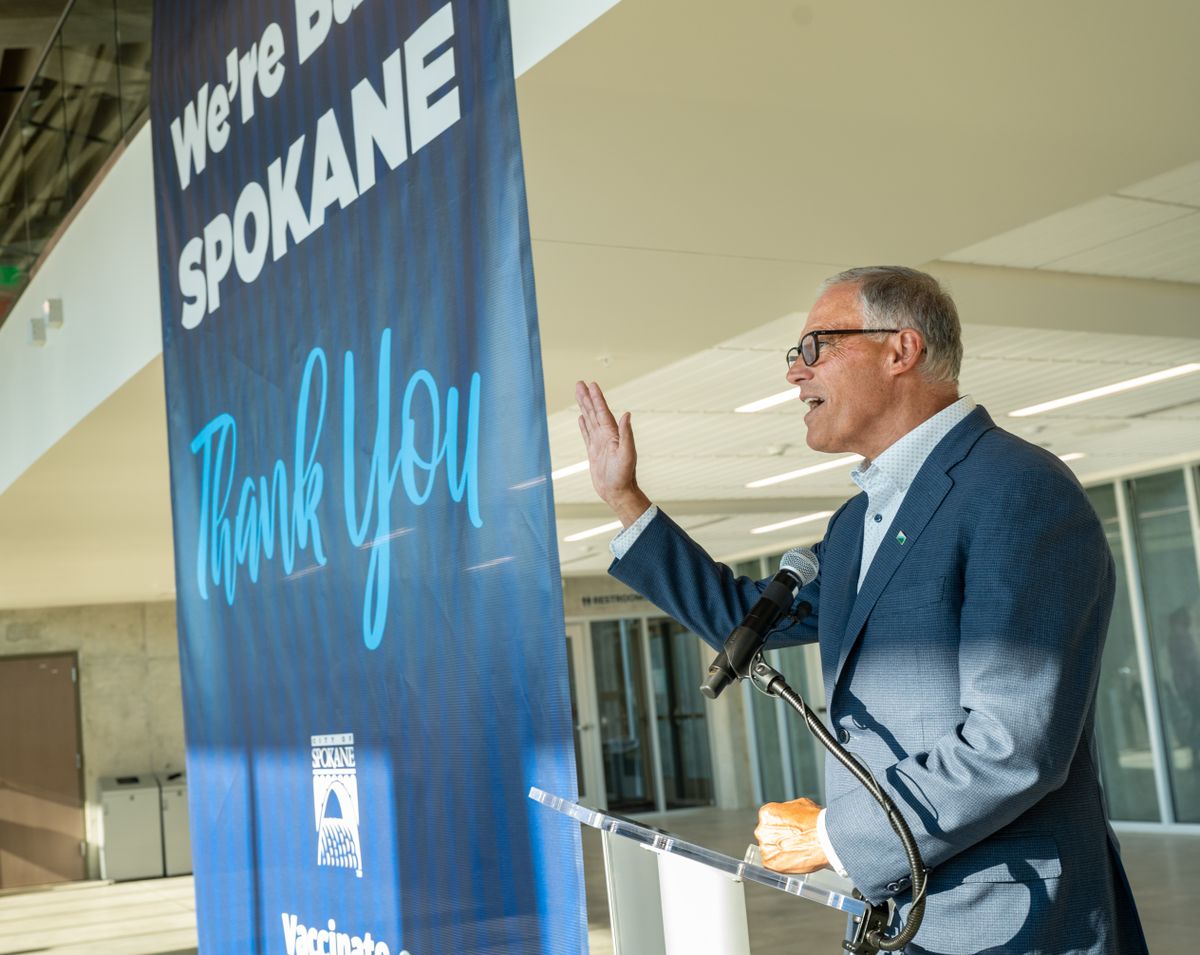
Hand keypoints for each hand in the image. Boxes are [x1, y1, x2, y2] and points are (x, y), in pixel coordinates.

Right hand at [575, 381, 650, 525]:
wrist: (619, 493)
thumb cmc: (624, 476)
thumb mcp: (627, 455)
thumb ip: (626, 434)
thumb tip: (627, 414)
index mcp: (613, 434)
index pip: (602, 412)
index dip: (597, 398)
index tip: (591, 384)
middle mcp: (606, 436)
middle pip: (594, 412)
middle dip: (587, 398)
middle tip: (579, 383)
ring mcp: (600, 444)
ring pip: (589, 421)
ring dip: (584, 407)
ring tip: (579, 395)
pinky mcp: (594, 453)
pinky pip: (587, 435)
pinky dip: (584, 425)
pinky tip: (581, 418)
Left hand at [754, 797, 828, 873]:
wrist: (825, 838)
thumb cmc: (815, 821)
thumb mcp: (800, 804)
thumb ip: (787, 810)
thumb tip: (787, 814)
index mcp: (766, 814)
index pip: (769, 821)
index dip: (781, 826)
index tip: (789, 830)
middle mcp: (761, 830)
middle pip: (767, 835)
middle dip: (778, 839)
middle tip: (793, 841)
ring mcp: (765, 847)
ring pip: (770, 850)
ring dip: (779, 851)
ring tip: (796, 850)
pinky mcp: (770, 863)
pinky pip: (773, 863)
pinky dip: (782, 863)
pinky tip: (795, 858)